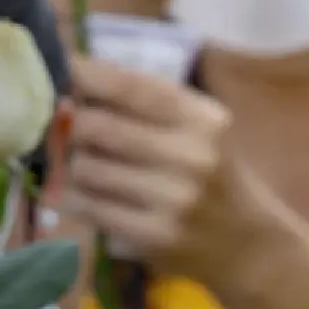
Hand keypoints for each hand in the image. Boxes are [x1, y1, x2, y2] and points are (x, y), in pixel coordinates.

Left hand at [56, 56, 270, 282]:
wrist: (247, 242)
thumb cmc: (213, 175)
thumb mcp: (198, 130)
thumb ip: (147, 107)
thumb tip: (72, 89)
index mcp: (204, 119)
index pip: (133, 87)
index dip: (89, 75)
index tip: (61, 66)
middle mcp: (193, 155)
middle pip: (96, 126)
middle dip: (72, 126)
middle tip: (69, 129)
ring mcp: (174, 198)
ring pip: (85, 168)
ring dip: (76, 166)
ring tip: (93, 169)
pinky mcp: (154, 234)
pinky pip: (89, 206)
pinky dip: (79, 198)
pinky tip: (94, 197)